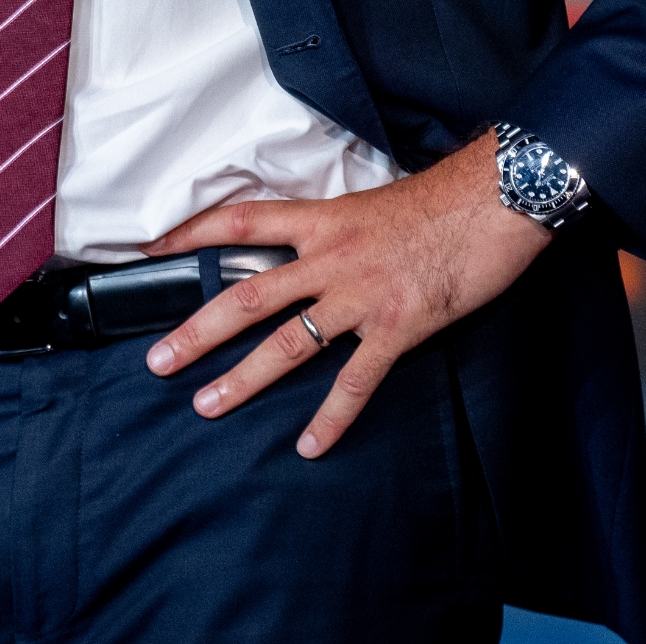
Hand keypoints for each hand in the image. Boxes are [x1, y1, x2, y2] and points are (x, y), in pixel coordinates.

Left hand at [139, 133, 550, 457]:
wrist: (497, 200)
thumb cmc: (441, 199)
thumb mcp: (372, 204)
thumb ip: (336, 231)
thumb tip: (310, 251)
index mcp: (322, 219)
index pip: (241, 221)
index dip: (191, 233)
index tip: (149, 250)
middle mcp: (331, 257)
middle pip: (247, 294)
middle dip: (197, 330)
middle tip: (157, 361)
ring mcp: (362, 294)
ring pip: (288, 343)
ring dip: (243, 379)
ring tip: (206, 405)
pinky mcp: (398, 326)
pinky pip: (355, 381)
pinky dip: (331, 418)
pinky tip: (310, 446)